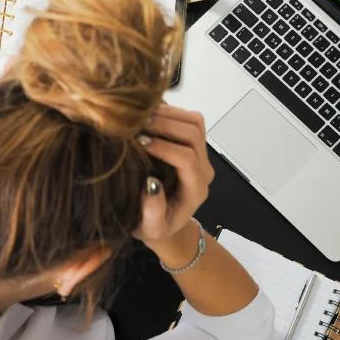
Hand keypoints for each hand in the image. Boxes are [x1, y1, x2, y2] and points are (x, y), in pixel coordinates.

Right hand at [133, 104, 214, 245]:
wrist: (166, 222)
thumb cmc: (155, 227)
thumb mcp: (150, 228)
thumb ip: (153, 212)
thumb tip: (151, 184)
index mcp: (195, 190)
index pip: (187, 159)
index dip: (164, 147)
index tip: (139, 142)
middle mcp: (203, 170)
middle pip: (194, 134)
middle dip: (165, 125)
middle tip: (137, 124)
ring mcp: (201, 155)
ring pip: (195, 122)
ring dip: (168, 114)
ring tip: (141, 117)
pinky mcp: (194, 144)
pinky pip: (189, 120)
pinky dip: (170, 111)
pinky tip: (148, 116)